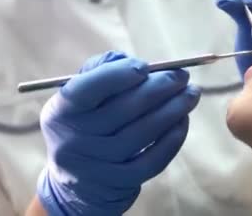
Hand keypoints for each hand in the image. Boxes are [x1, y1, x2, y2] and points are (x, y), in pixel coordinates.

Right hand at [37, 51, 200, 215]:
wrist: (75, 187)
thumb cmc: (83, 125)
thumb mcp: (77, 99)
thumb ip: (101, 72)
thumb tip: (138, 64)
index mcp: (61, 110)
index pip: (88, 89)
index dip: (118, 75)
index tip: (146, 67)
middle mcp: (74, 139)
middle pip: (123, 110)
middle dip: (159, 88)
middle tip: (182, 77)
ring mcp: (96, 165)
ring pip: (142, 134)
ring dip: (173, 110)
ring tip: (190, 95)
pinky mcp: (118, 183)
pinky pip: (152, 160)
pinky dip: (172, 139)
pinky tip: (182, 122)